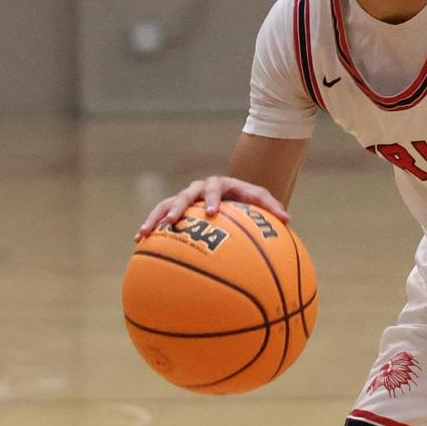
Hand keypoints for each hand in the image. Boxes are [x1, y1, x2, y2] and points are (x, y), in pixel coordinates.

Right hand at [137, 175, 287, 241]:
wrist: (233, 195)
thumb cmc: (249, 201)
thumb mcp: (261, 201)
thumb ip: (272, 208)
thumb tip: (288, 219)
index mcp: (220, 185)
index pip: (215, 188)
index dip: (212, 199)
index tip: (213, 213)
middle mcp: (199, 188)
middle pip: (186, 195)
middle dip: (179, 208)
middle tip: (173, 222)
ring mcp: (185, 198)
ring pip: (167, 204)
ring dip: (156, 217)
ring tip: (145, 233)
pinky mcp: (175, 208)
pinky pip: (159, 216)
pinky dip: (150, 226)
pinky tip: (138, 240)